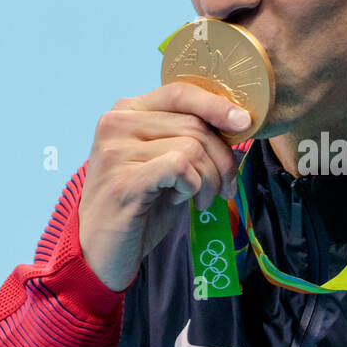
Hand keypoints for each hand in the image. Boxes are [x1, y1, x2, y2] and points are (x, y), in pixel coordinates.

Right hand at [77, 82, 250, 291]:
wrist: (102, 254)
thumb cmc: (140, 208)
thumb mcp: (167, 164)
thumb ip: (189, 138)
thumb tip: (237, 122)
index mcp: (126, 112)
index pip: (180, 92)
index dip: (217, 104)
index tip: (244, 123)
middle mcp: (116, 124)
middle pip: (194, 124)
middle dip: (222, 159)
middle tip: (224, 188)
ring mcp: (116, 150)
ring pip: (192, 147)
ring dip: (209, 179)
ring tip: (198, 199)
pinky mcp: (123, 179)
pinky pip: (180, 166)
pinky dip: (192, 186)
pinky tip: (180, 201)